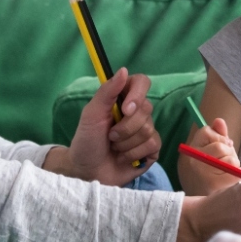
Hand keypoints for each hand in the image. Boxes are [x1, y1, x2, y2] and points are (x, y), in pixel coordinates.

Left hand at [53, 68, 160, 186]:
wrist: (87, 171)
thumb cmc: (87, 140)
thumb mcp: (91, 114)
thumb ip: (107, 92)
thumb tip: (124, 70)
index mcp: (123, 99)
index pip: (142, 83)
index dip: (137, 94)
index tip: (126, 109)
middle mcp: (137, 112)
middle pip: (146, 109)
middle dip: (125, 127)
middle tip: (110, 136)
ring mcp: (146, 131)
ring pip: (148, 129)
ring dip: (126, 143)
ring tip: (114, 148)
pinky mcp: (151, 150)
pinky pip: (153, 145)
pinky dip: (134, 153)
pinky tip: (123, 157)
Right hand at [186, 118, 240, 190]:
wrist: (202, 208)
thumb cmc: (210, 177)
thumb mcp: (210, 153)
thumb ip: (216, 136)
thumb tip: (219, 120)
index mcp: (191, 150)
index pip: (206, 131)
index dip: (218, 138)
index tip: (222, 147)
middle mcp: (194, 161)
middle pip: (221, 146)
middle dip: (229, 152)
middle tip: (225, 163)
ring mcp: (202, 174)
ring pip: (231, 159)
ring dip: (234, 165)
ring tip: (227, 173)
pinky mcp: (214, 186)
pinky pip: (236, 171)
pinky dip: (240, 174)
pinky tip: (234, 179)